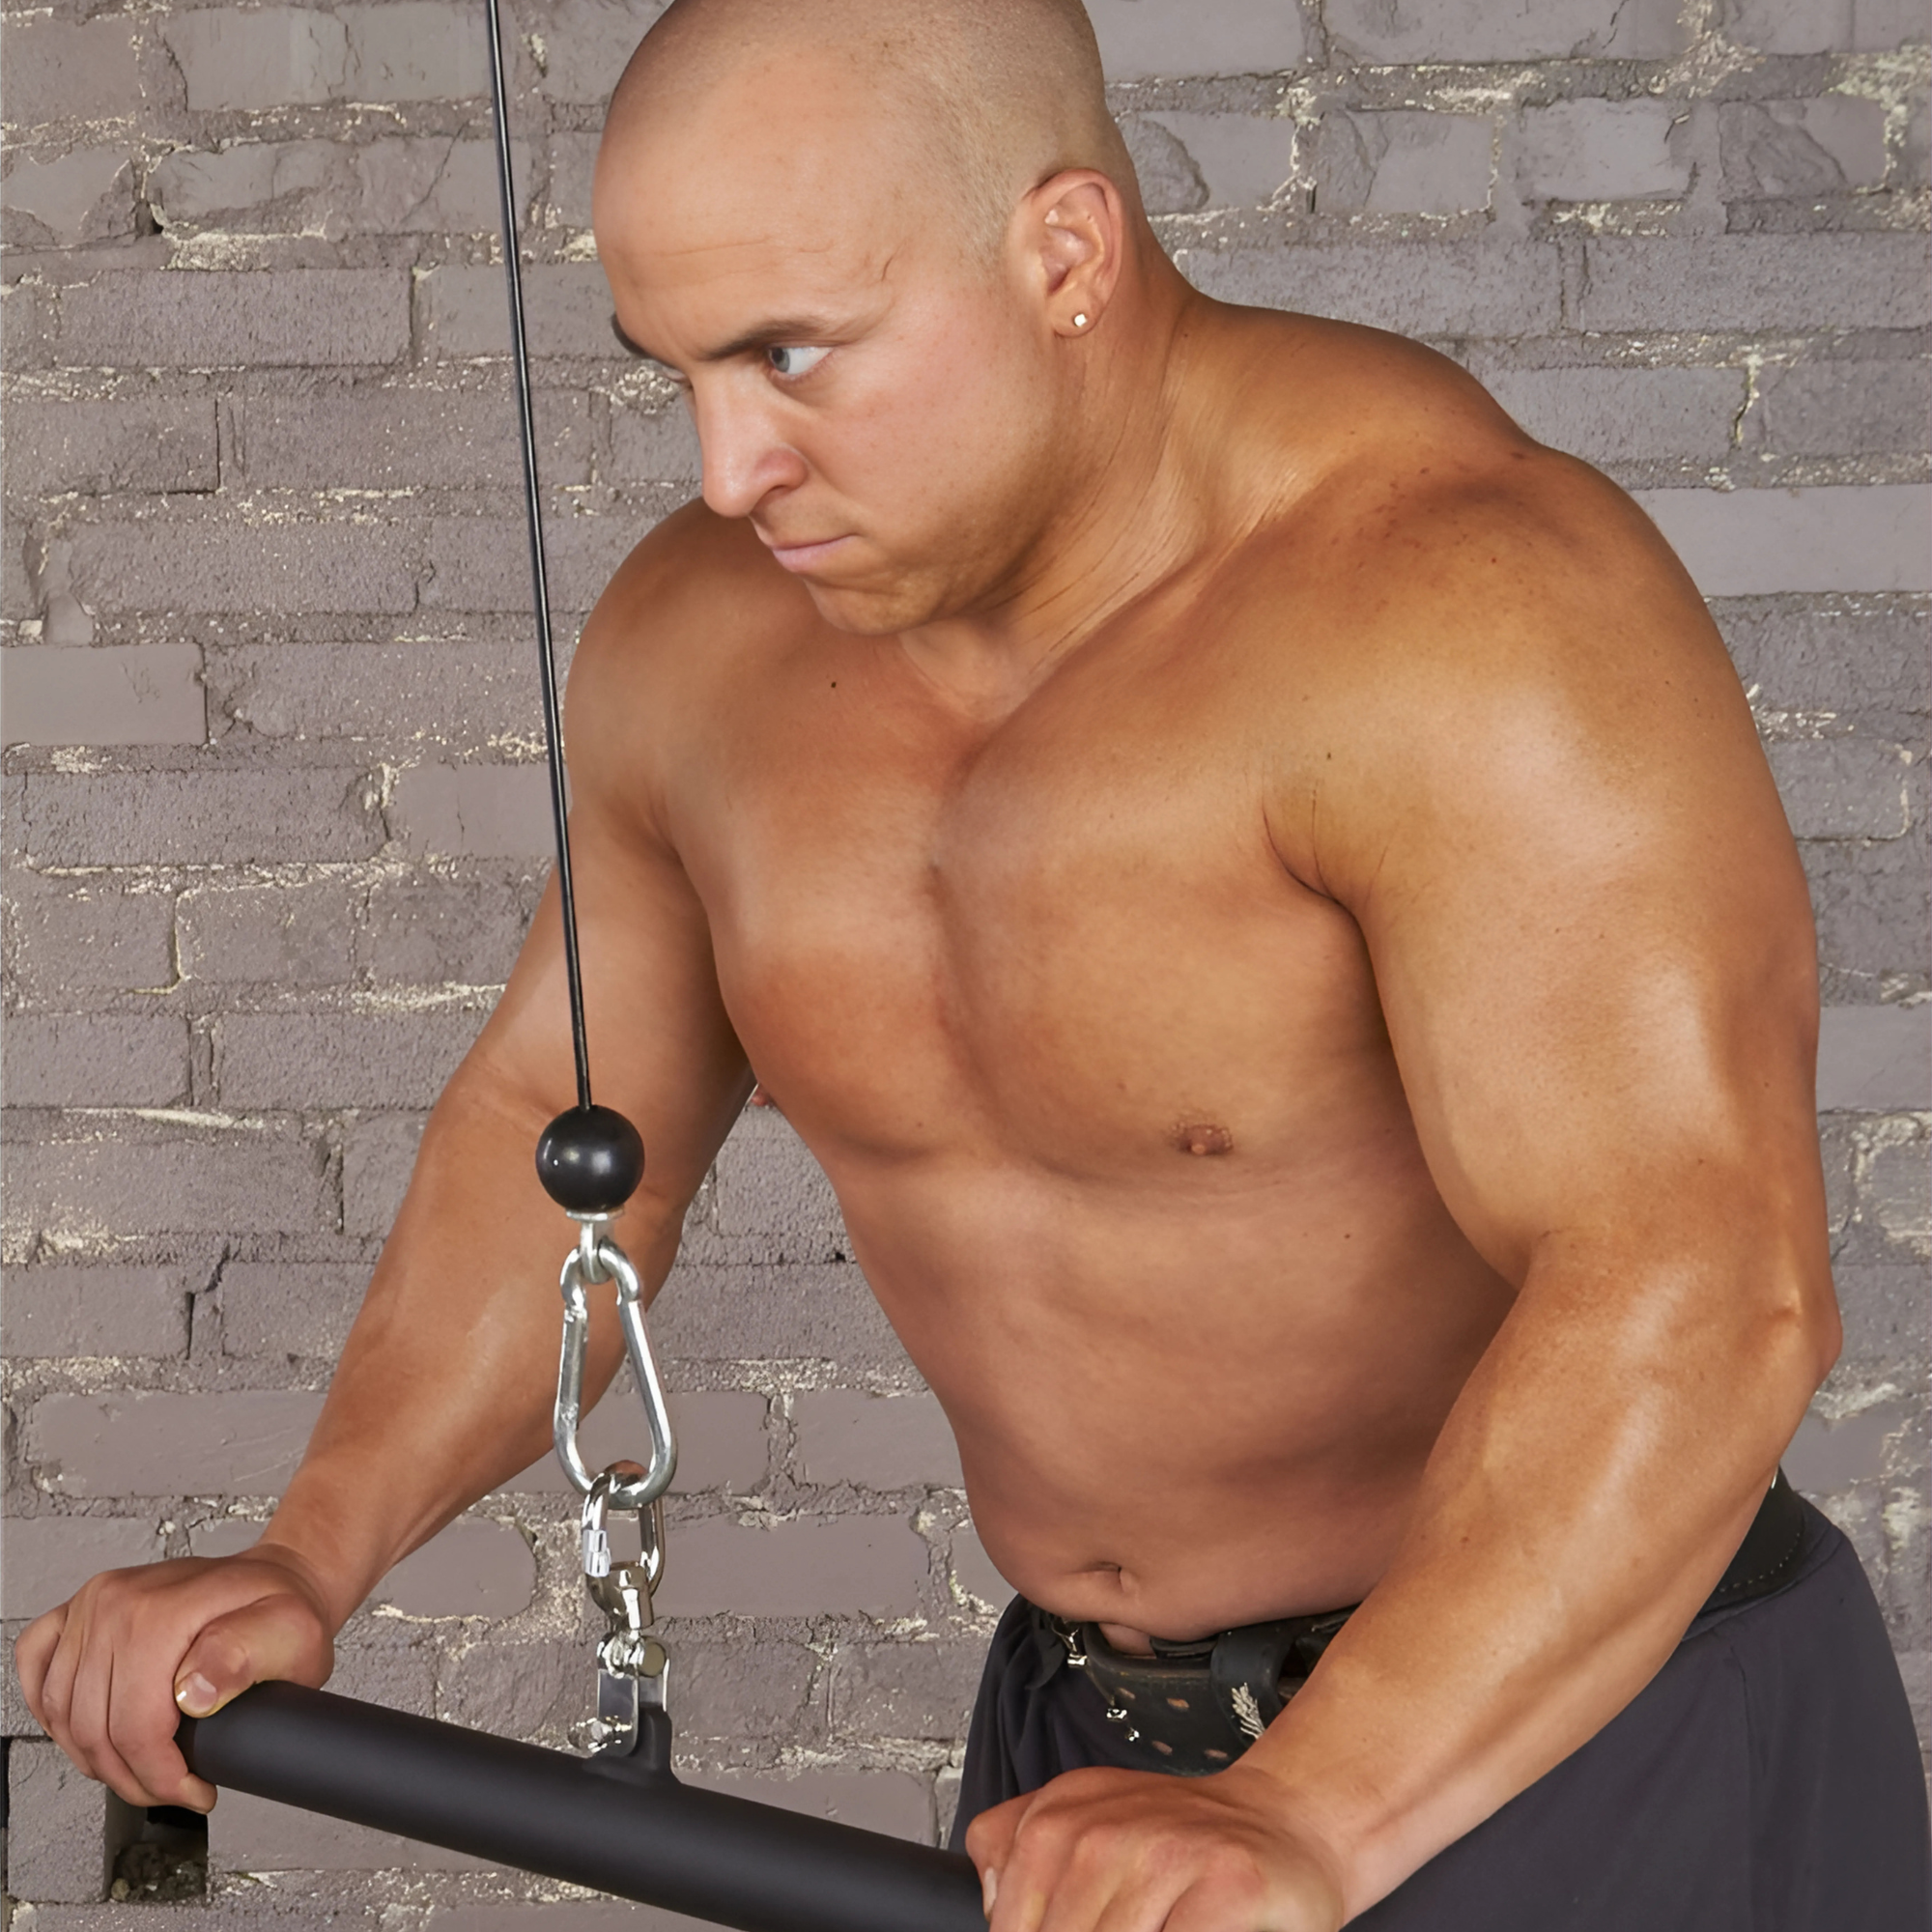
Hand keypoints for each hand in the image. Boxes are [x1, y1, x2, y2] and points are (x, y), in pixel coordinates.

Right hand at [14, 1546, 335, 1811]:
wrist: (274, 1577)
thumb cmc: (283, 1607)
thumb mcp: (291, 1634)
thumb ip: (244, 1660)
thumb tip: (192, 1694)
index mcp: (160, 1612)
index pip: (134, 1727)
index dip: (162, 1776)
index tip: (193, 1789)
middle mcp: (114, 1603)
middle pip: (93, 1730)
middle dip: (133, 1777)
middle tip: (173, 1786)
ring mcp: (90, 1606)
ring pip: (62, 1714)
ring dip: (95, 1756)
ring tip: (143, 1765)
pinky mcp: (76, 1613)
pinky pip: (35, 1669)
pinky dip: (52, 1711)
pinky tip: (88, 1729)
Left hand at [965, 1761, 1345, 1931]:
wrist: (1287, 1822)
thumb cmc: (1186, 1848)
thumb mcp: (1089, 1826)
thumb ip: (1022, 1858)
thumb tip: (993, 1910)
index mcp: (1060, 1815)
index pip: (1010, 1920)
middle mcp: (1105, 1828)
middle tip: (1131, 1930)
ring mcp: (1167, 1852)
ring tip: (1154, 1929)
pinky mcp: (1225, 1882)